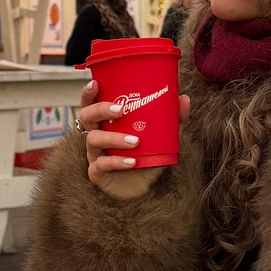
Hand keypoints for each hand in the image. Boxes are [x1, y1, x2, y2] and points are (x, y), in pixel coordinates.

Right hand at [78, 77, 189, 196]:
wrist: (146, 187)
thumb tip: (184, 99)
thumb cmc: (147, 155)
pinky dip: (117, 162)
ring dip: (114, 138)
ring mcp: (94, 154)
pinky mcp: (97, 173)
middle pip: (86, 117)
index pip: (90, 104)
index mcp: (105, 122)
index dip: (88, 93)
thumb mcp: (161, 134)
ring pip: (93, 140)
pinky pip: (101, 165)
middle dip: (100, 110)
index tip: (96, 83)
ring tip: (135, 140)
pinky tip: (132, 162)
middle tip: (121, 110)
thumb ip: (171, 118)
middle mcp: (96, 135)